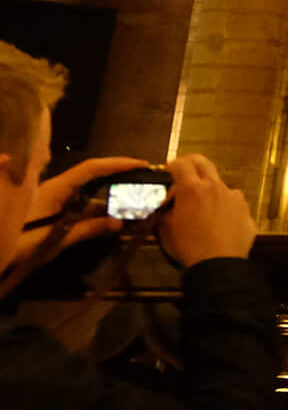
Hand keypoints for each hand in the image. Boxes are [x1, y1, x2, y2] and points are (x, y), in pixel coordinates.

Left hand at [1, 154, 144, 285]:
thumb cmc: (22, 244)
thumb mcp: (56, 239)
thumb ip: (88, 229)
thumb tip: (119, 223)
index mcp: (55, 190)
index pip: (90, 169)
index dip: (116, 164)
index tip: (140, 164)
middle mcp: (55, 191)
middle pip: (91, 179)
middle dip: (117, 179)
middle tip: (142, 182)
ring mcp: (52, 203)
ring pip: (85, 195)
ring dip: (108, 200)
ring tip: (132, 204)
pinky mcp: (50, 215)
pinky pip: (78, 208)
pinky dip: (95, 213)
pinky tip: (110, 220)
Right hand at [156, 154, 255, 267]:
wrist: (219, 264)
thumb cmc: (190, 248)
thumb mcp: (166, 229)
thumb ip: (166, 211)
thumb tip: (167, 205)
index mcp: (192, 189)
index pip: (181, 164)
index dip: (172, 165)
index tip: (169, 170)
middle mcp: (215, 187)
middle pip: (203, 163)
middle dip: (191, 164)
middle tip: (183, 174)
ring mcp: (233, 196)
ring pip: (219, 184)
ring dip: (208, 190)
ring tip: (201, 208)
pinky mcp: (245, 208)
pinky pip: (232, 201)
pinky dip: (223, 205)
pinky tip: (218, 220)